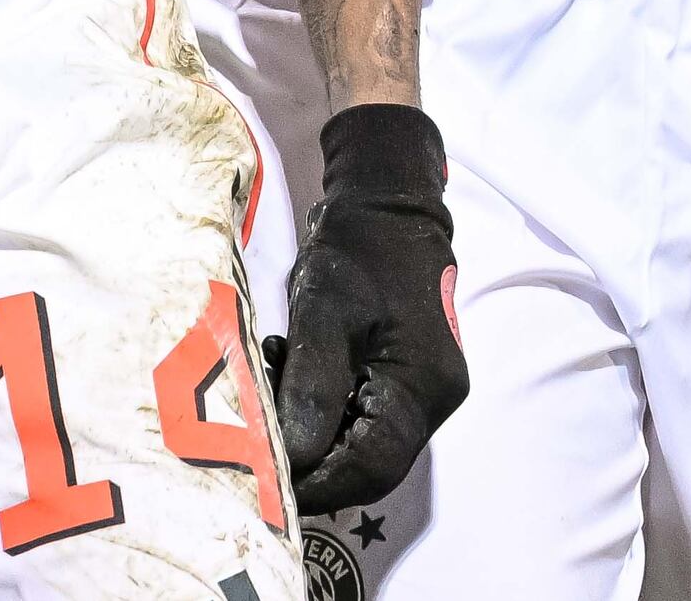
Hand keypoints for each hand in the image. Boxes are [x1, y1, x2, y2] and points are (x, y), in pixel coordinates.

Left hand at [267, 103, 465, 515]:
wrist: (388, 204)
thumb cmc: (358, 251)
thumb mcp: (324, 314)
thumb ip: (311, 389)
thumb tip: (292, 459)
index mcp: (422, 388)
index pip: (372, 467)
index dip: (318, 485)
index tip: (266, 484)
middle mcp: (433, 400)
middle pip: (370, 463)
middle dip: (312, 462)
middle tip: (258, 440)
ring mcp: (423, 391)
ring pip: (364, 442)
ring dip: (313, 432)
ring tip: (272, 387)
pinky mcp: (406, 378)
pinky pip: (364, 417)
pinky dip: (323, 410)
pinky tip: (293, 375)